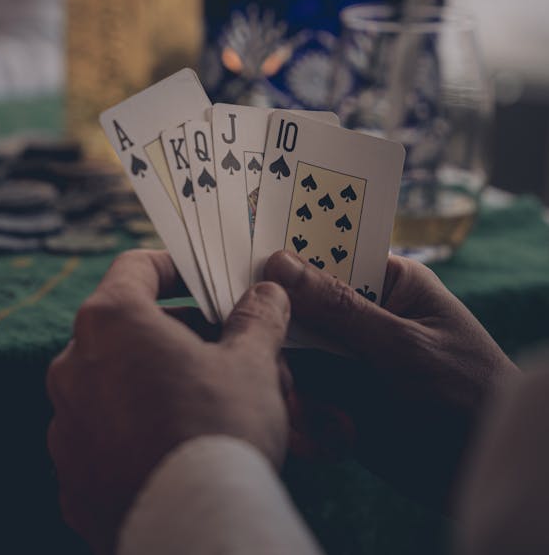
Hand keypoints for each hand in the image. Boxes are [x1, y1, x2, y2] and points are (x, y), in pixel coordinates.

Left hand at [46, 249, 290, 553]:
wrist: (191, 533)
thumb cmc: (218, 433)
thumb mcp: (252, 363)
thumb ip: (257, 319)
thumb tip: (267, 294)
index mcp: (110, 322)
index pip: (134, 268)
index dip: (172, 267)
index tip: (200, 280)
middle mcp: (72, 366)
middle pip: (126, 330)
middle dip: (177, 336)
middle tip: (222, 350)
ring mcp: (65, 426)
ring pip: (114, 386)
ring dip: (155, 384)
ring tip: (208, 405)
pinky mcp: (70, 478)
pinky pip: (105, 440)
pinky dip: (136, 435)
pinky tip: (179, 449)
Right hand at [265, 251, 518, 506]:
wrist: (486, 472)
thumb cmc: (467, 394)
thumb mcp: (403, 346)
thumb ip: (340, 309)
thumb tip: (279, 263)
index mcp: (388, 282)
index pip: (328, 255)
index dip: (286, 257)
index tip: (239, 259)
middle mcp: (363, 317)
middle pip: (300, 308)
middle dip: (280, 332)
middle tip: (261, 349)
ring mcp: (349, 361)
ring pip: (293, 357)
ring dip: (289, 381)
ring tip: (301, 410)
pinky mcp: (340, 404)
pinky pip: (302, 399)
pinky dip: (302, 417)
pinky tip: (321, 437)